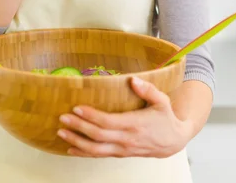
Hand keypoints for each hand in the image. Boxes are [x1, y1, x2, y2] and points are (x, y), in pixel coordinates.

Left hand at [57, 77, 192, 157]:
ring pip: (95, 150)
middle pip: (97, 136)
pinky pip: (99, 155)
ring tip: (62, 133)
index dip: (91, 116)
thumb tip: (133, 80)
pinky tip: (72, 148)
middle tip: (63, 118)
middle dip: (78, 127)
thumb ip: (148, 89)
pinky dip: (84, 152)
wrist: (173, 141)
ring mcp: (122, 149)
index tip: (77, 108)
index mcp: (134, 124)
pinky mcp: (120, 153)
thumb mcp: (162, 100)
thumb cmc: (166, 119)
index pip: (108, 122)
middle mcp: (126, 139)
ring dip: (77, 141)